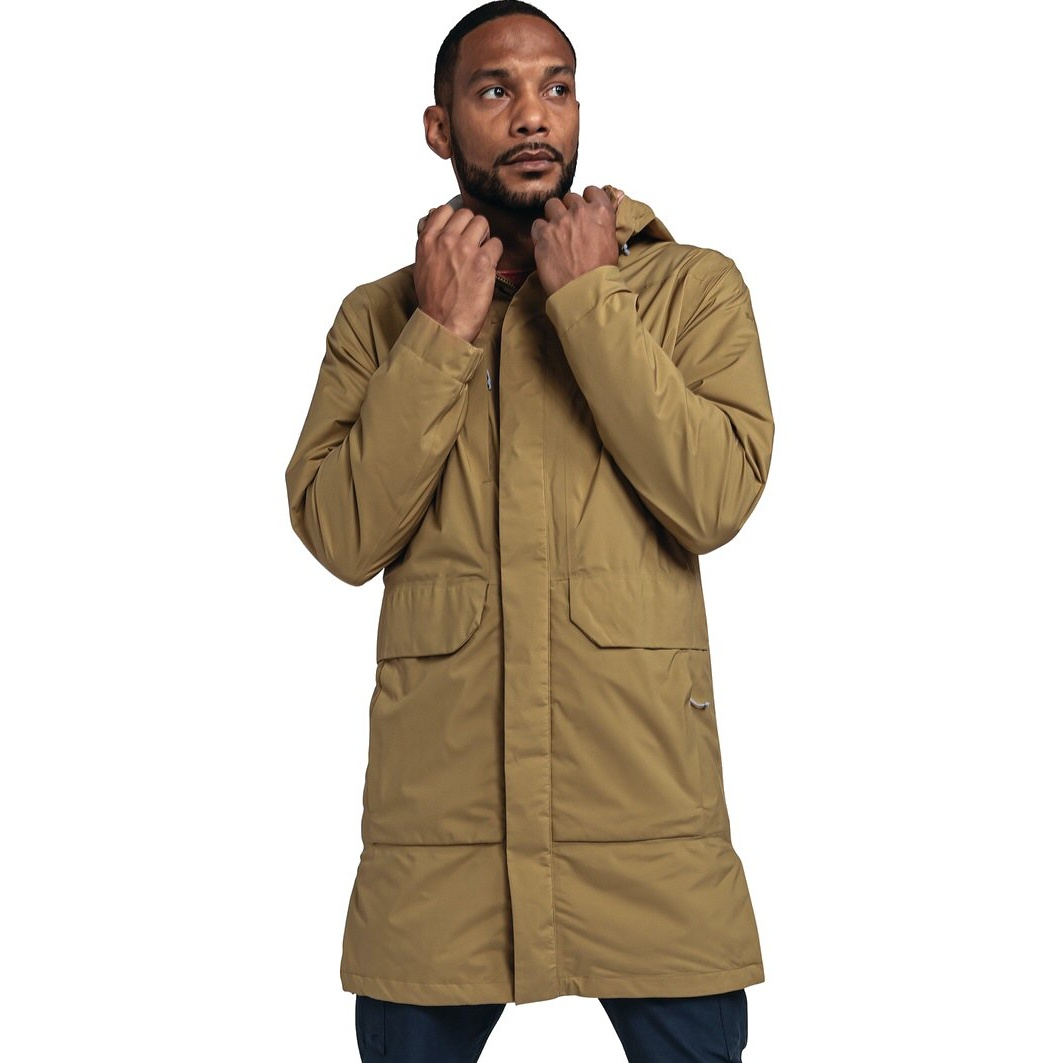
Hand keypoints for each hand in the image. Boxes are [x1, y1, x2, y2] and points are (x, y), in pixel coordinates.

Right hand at [413, 205, 502, 343]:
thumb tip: (435, 223)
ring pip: (483, 223)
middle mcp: (445, 240)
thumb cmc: (433, 299)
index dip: (455, 219)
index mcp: (427, 240)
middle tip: (474, 244)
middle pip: (467, 214)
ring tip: (482, 254)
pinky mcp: (482, 262)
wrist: (443, 323)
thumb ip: (430, 242)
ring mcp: (464, 249)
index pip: (444, 210)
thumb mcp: (422, 264)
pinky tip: (489, 266)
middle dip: (472, 227)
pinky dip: (496, 253)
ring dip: (485, 237)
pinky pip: (497, 243)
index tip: (459, 231)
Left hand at [531, 186, 618, 295]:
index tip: (584, 208)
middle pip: (570, 198)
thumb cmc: (600, 273)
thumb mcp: (612, 242)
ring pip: (552, 204)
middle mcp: (580, 211)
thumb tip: (599, 218)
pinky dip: (540, 231)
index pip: (591, 191)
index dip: (586, 200)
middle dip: (569, 209)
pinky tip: (546, 242)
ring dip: (553, 215)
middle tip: (570, 225)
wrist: (586, 290)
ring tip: (556, 231)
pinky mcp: (543, 234)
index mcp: (600, 211)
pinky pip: (537, 223)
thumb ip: (603, 224)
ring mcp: (560, 221)